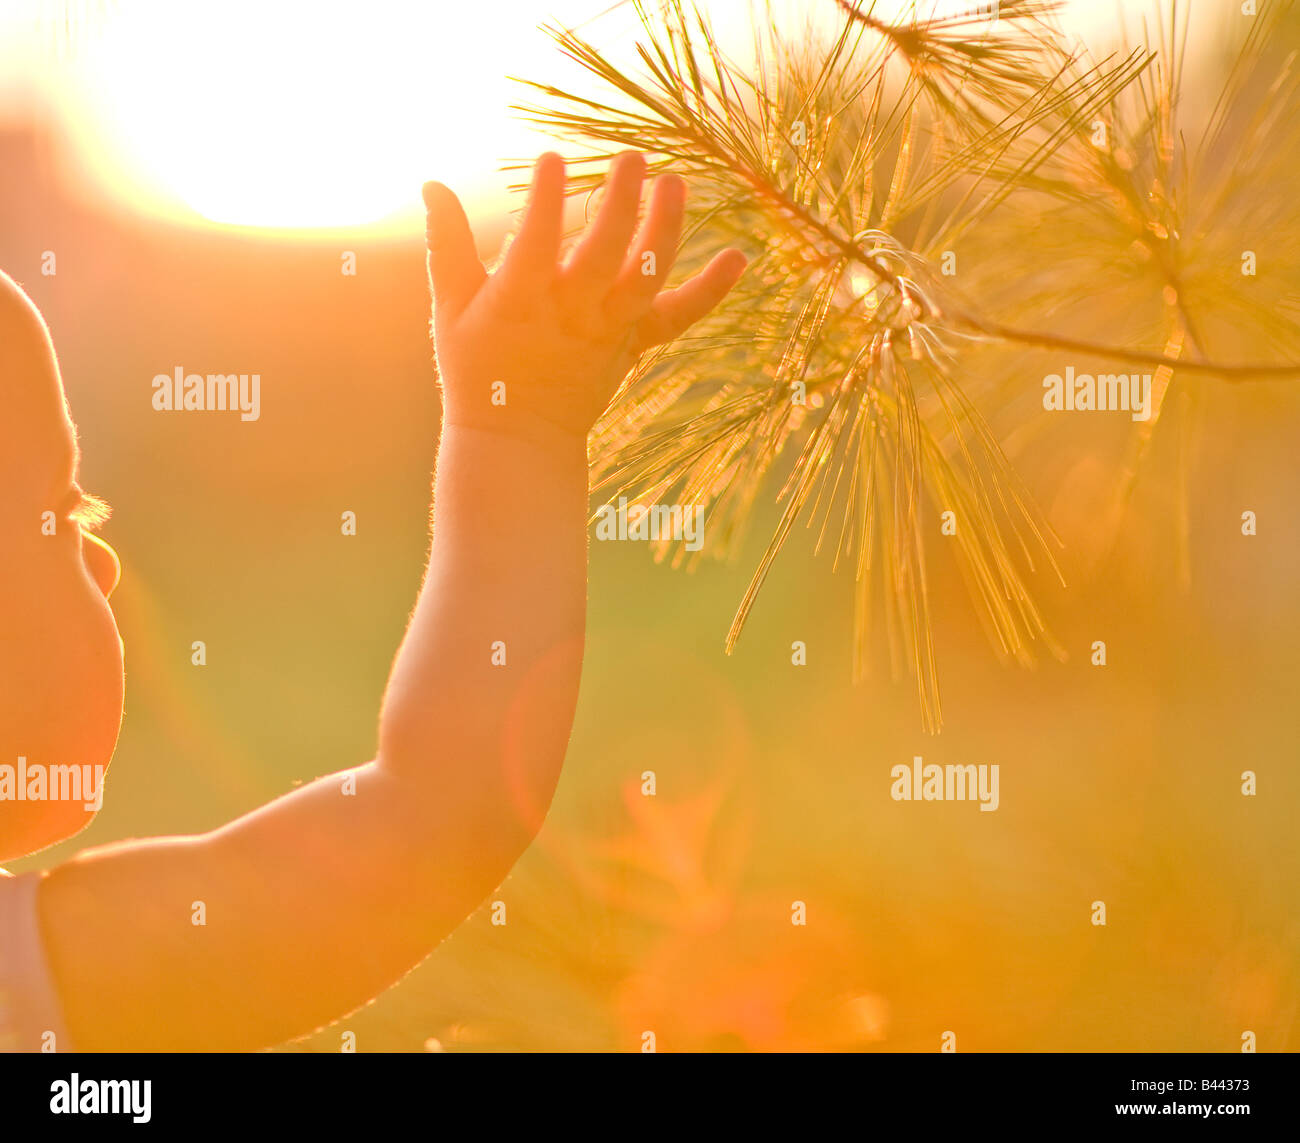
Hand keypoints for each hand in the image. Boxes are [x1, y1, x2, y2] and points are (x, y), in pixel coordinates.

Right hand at [422, 151, 746, 441]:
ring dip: (664, 229)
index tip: (552, 160)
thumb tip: (432, 184)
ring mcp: (608, 330)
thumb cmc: (478, 368)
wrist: (518, 439)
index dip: (544, 202)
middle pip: (603, 254)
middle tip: (632, 157)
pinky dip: (711, 290)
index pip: (535, 244)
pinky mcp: (634, 344)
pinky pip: (679, 317)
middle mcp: (570, 315)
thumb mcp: (450, 309)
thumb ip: (446, 245)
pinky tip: (740, 256)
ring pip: (645, 276)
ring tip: (674, 183)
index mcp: (520, 302)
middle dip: (619, 202)